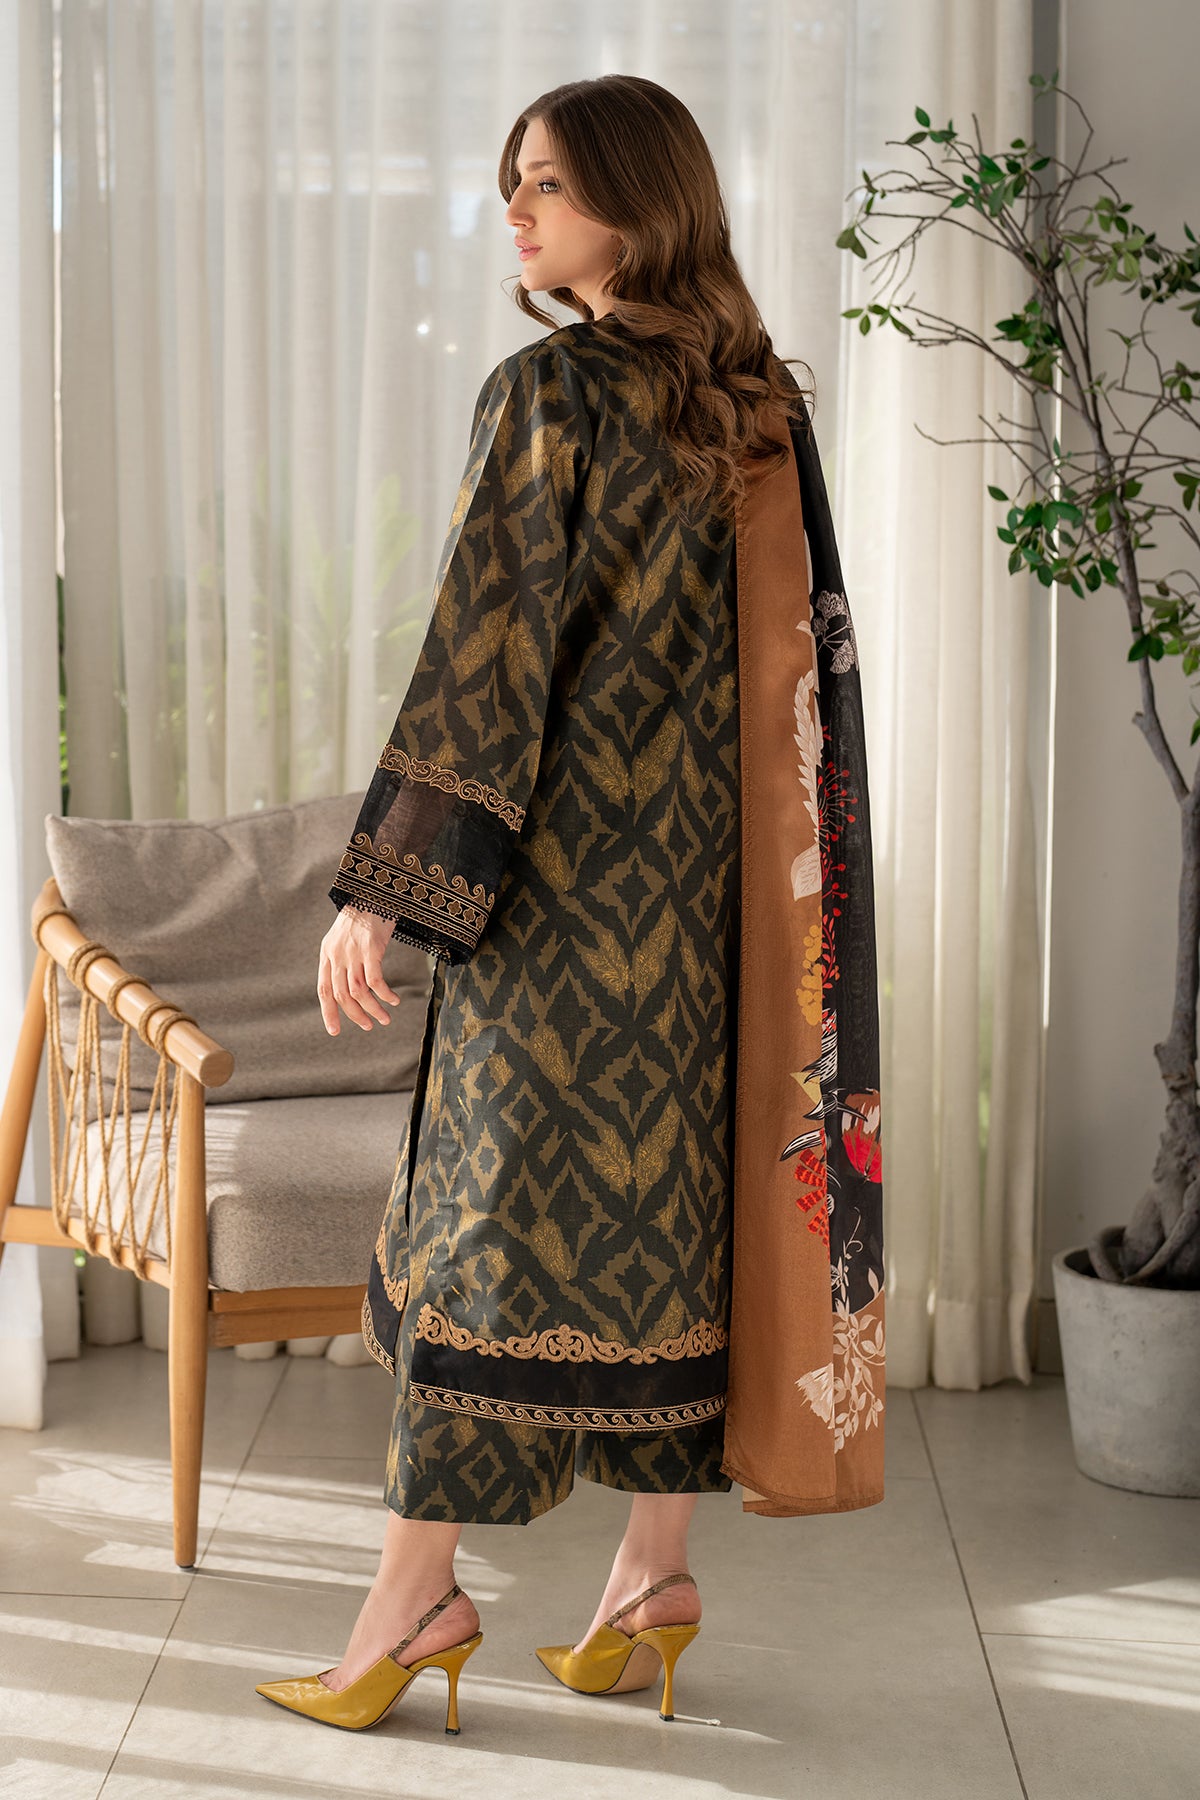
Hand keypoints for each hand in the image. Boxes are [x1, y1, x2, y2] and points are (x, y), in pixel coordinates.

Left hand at [318, 905, 401, 1035]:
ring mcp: (353, 952)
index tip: (335, 1031)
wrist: (373, 891)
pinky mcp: (371, 949)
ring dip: (372, 1009)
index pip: (324, 990)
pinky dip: (384, 995)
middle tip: (368, 1027)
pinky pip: (376, 981)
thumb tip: (348, 986)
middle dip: (355, 1015)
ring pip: (359, 992)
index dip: (329, 1012)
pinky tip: (394, 1000)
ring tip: (384, 1020)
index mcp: (327, 954)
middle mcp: (337, 955)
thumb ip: (341, 959)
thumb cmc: (362, 915)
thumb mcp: (343, 937)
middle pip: (342, 995)